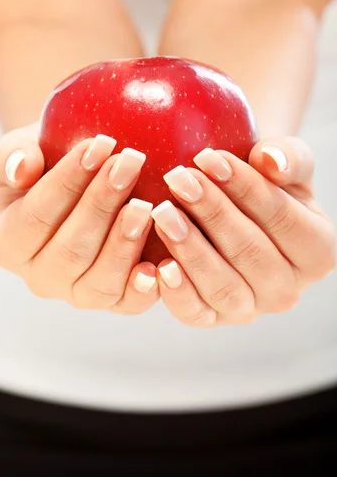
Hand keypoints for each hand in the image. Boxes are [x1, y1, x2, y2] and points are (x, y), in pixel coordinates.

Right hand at [0, 124, 158, 313]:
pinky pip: (128, 304)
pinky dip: (144, 288)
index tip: (101, 144)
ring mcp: (76, 294)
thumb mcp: (23, 149)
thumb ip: (14, 155)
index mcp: (8, 243)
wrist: (81, 184)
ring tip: (146, 204)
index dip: (68, 181)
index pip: (36, 215)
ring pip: (99, 281)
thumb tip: (23, 170)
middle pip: (71, 249)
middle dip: (103, 203)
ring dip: (124, 242)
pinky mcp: (113, 302)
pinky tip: (160, 264)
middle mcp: (39, 277)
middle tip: (131, 163)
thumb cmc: (50, 163)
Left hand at [151, 137, 335, 326]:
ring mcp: (250, 309)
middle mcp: (288, 289)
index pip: (282, 218)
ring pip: (223, 286)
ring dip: (191, 248)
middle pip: (250, 253)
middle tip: (178, 179)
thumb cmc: (264, 183)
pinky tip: (159, 265)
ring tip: (163, 212)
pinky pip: (195, 313)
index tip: (208, 158)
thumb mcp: (286, 164)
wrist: (235, 209)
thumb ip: (288, 158)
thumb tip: (272, 161)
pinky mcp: (213, 318)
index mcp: (317, 252)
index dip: (245, 187)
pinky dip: (177, 293)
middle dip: (211, 212)